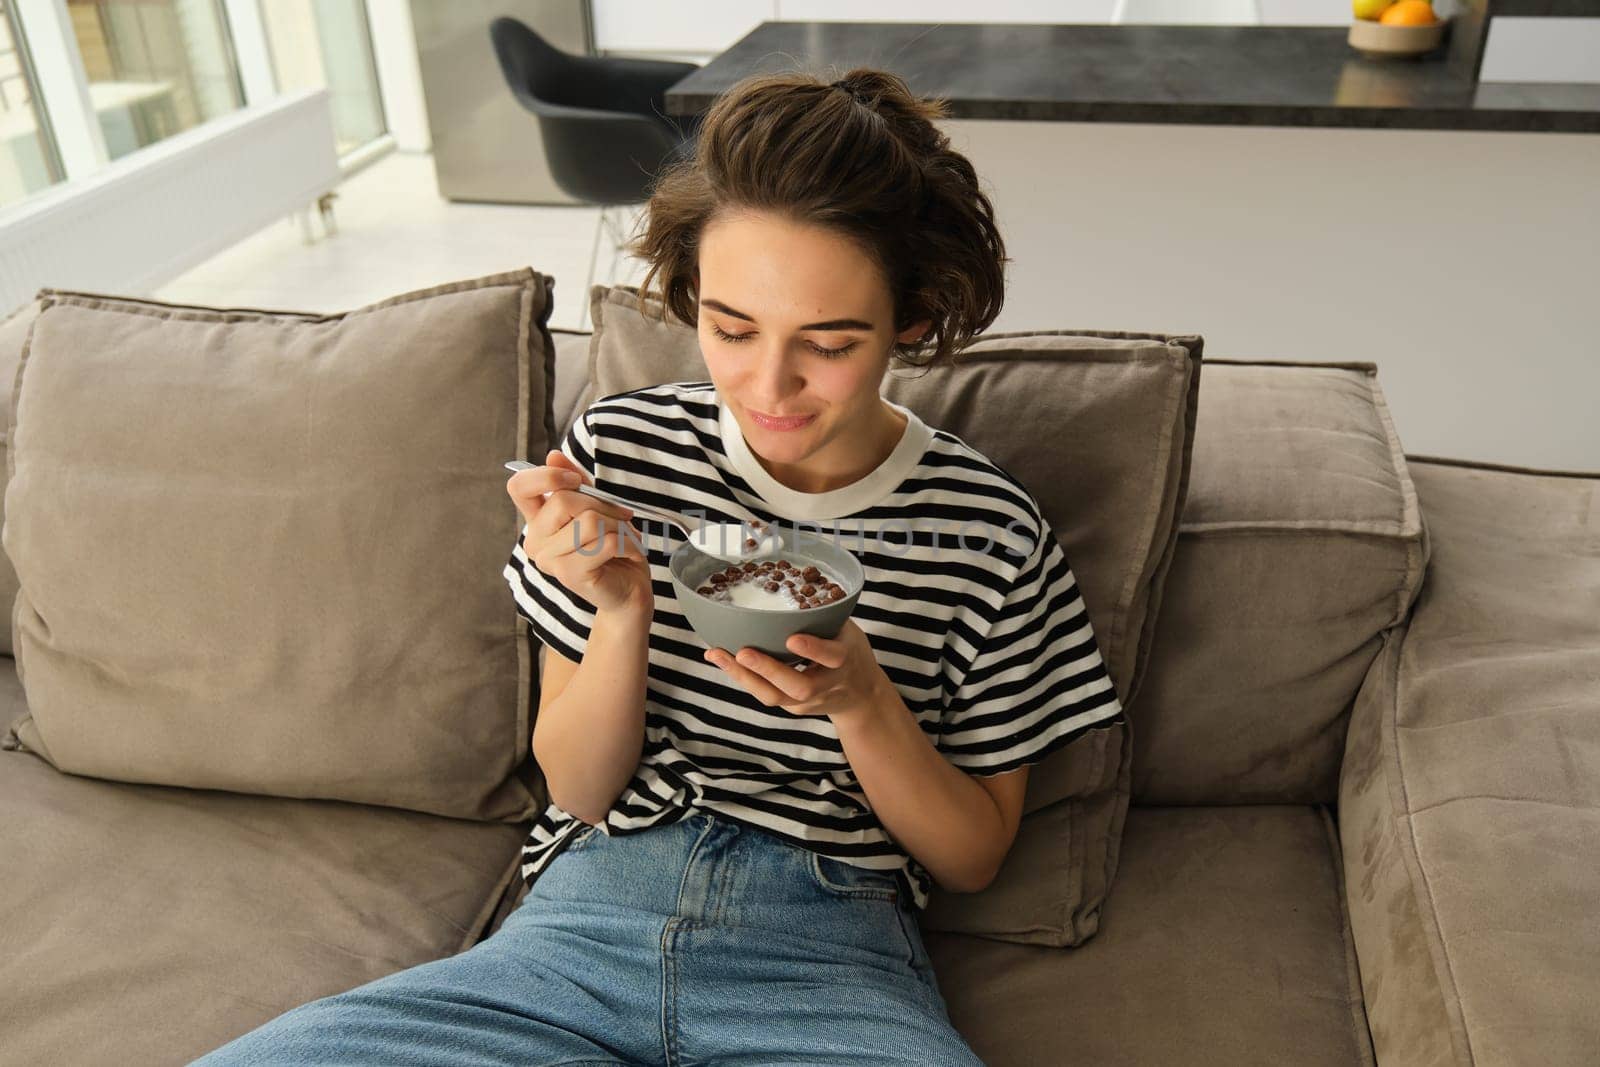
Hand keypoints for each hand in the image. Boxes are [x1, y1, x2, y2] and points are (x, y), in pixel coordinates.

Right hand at [505, 449, 652, 615]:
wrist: (628, 589)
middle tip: (622, 518)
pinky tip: (630, 553)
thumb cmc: (611, 547)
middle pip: (564, 500)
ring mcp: (549, 560)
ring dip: (619, 526)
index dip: (547, 476)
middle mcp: (535, 541)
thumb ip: (575, 481)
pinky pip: (605, 542)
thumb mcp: (595, 506)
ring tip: (626, 538)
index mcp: (537, 521)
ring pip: (589, 521)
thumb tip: (553, 455)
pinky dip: (628, 543)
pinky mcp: (570, 574)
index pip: (518, 486)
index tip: (576, 481)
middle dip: (603, 505)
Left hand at [703, 620, 888, 720]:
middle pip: (799, 687)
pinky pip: (766, 694)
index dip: (813, 649)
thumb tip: (787, 581)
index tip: (792, 638)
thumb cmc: (849, 651)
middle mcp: (827, 684)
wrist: (861, 695)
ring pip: (775, 697)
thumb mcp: (846, 630)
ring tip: (716, 655)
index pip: (832, 657)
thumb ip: (822, 617)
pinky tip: (722, 659)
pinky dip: (743, 677)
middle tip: (742, 653)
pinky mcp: (793, 708)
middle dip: (768, 670)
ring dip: (743, 677)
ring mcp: (808, 701)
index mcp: (845, 659)